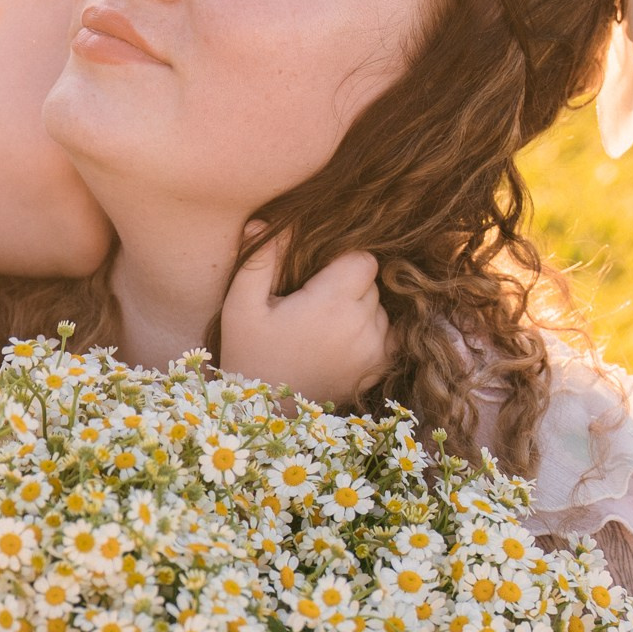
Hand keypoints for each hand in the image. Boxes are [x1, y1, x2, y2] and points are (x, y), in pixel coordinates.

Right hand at [217, 238, 391, 408]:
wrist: (263, 410)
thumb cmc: (249, 353)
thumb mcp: (241, 306)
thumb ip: (258, 261)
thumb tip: (264, 221)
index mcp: (331, 302)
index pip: (364, 260)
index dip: (343, 263)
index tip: (318, 278)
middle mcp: (361, 324)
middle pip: (373, 284)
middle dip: (349, 287)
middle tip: (314, 306)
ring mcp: (373, 350)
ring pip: (380, 310)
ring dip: (360, 311)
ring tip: (324, 328)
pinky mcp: (377, 369)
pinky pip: (391, 337)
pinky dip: (374, 334)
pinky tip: (345, 342)